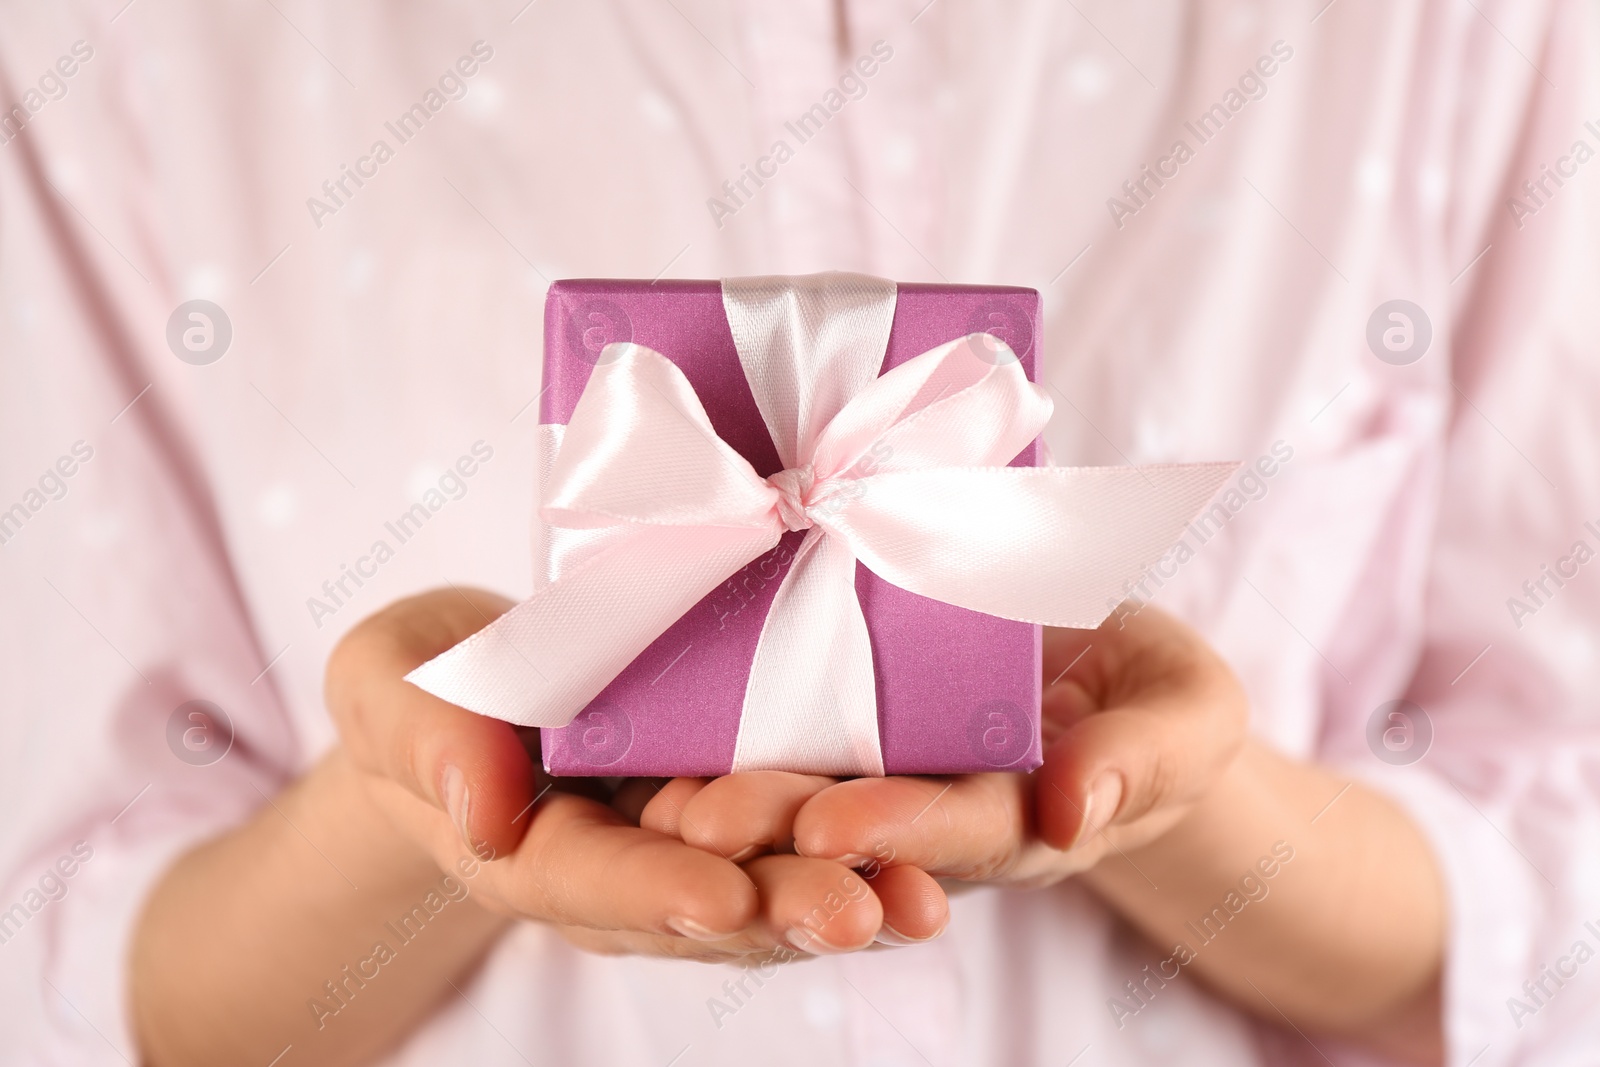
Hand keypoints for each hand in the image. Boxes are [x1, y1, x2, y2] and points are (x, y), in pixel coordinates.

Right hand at [326, 588, 886, 961]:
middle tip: (862, 914)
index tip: (720, 895)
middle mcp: (624, 867)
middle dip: (783, 910)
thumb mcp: (393, 679)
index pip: (589, 880)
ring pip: (772, 885)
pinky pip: (805, 834)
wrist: (483, 682)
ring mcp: (690, 845)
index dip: (654, 890)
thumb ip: (422, 736)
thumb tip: (479, 808)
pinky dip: (868, 844)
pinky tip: (936, 849)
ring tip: (923, 901)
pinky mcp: (744, 808)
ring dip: (849, 894)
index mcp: (532, 848)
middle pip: (705, 903)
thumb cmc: (428, 676)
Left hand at [645, 604, 1247, 928]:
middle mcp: (942, 812)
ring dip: (737, 807)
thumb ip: (1145, 759)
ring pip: (808, 800)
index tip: (831, 829)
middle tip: (700, 822)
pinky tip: (661, 755)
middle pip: (860, 828)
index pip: (961, 828)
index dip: (900, 831)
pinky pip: (793, 748)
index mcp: (1028, 813)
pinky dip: (729, 752)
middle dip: (781, 828)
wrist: (1111, 677)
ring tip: (664, 804)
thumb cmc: (1156, 695)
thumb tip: (1076, 808)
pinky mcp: (857, 737)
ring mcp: (894, 780)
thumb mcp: (1185, 714)